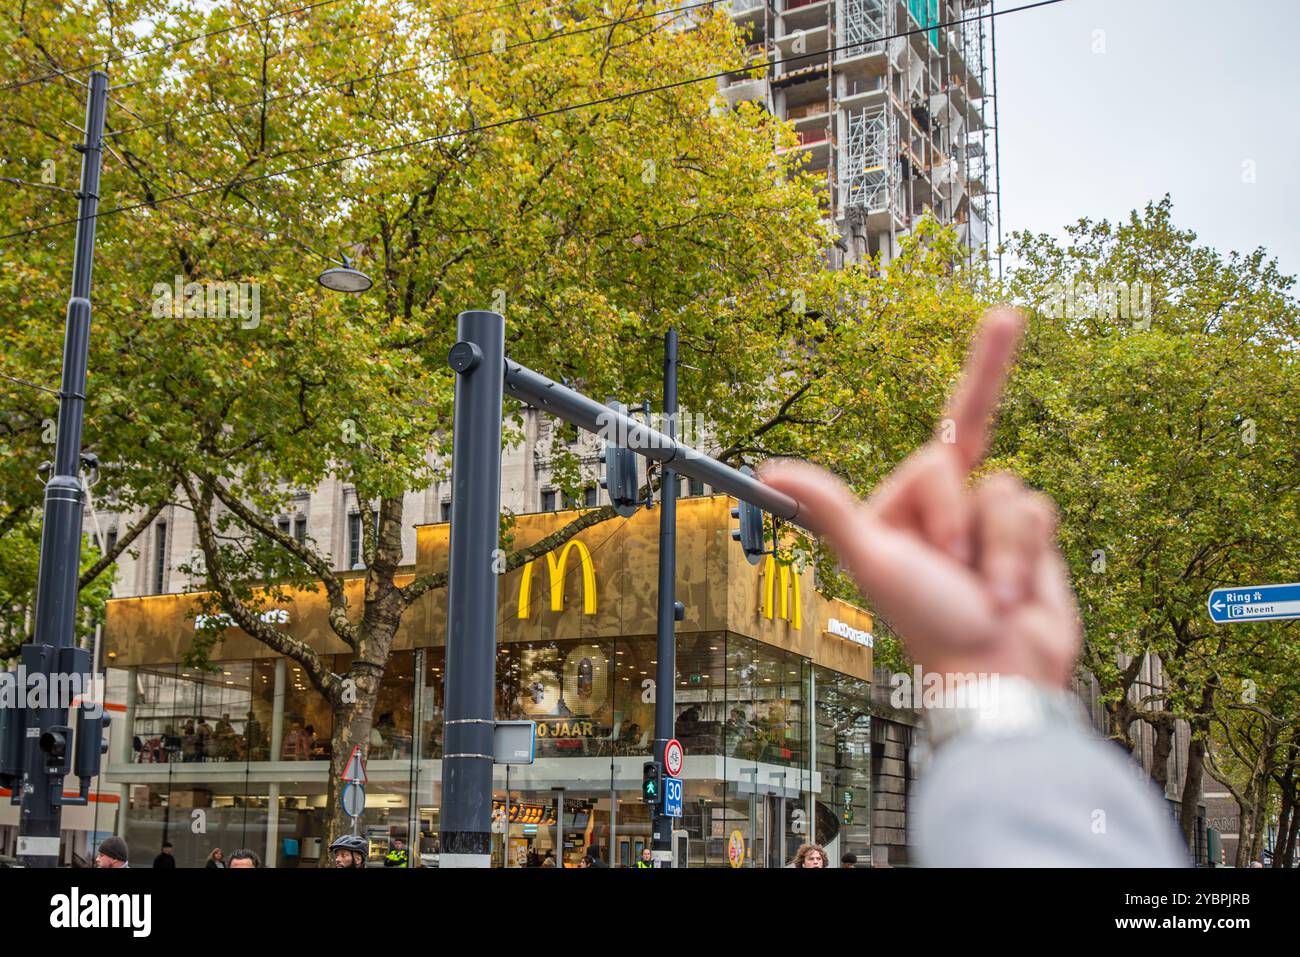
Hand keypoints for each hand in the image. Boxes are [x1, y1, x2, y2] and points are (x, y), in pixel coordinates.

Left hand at [759, 307, 1080, 688]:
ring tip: (985, 591)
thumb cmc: (930, 620)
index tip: (1008, 315)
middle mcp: (945, 504)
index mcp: (904, 503)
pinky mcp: (1027, 535)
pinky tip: (1015, 590)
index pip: (939, 450)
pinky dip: (1026, 552)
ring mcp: (987, 520)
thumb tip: (768, 470)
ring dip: (999, 548)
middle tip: (949, 569)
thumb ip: (831, 508)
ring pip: (1009, 489)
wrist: (997, 669)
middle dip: (959, 522)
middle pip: (971, 463)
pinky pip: (1039, 510)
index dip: (975, 389)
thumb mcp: (875, 559)